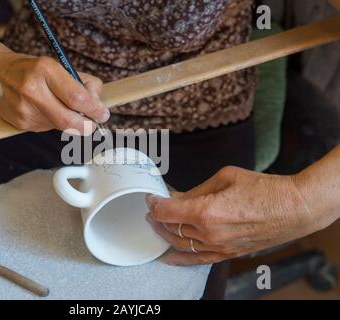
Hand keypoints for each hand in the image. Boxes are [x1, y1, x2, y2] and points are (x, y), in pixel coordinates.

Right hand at [0, 51, 109, 134]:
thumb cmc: (32, 69)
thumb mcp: (58, 65)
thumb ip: (82, 83)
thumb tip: (98, 105)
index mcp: (45, 70)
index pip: (77, 98)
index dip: (95, 110)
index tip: (103, 113)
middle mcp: (33, 90)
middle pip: (70, 121)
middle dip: (87, 126)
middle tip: (94, 123)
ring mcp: (25, 110)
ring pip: (61, 126)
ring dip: (69, 121)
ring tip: (58, 105)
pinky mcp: (20, 123)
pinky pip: (47, 128)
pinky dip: (52, 121)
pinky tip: (42, 109)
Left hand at [146, 166, 333, 264]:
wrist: (294, 209)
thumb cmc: (263, 190)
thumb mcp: (224, 178)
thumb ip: (197, 190)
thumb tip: (179, 196)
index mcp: (205, 211)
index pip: (167, 211)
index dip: (154, 204)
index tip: (151, 198)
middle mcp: (209, 233)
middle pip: (171, 228)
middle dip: (158, 218)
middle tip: (154, 210)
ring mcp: (218, 247)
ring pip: (181, 244)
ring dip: (166, 235)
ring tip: (159, 226)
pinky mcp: (228, 253)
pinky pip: (198, 260)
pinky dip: (181, 258)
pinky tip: (169, 257)